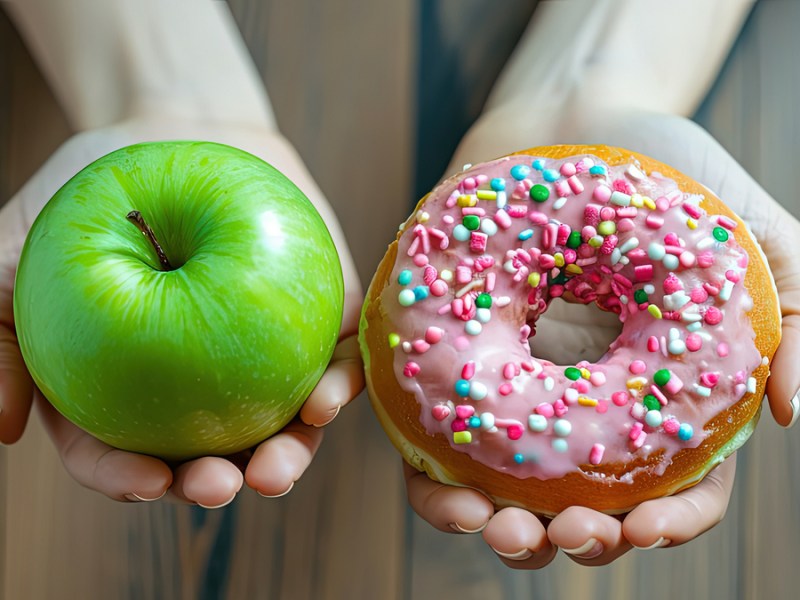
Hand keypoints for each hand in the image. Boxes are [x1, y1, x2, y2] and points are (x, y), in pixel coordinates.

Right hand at [0, 116, 363, 505]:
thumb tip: (3, 428)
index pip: (121, 449)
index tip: (151, 481)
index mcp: (126, 385)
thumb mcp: (17, 253)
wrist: (170, 125)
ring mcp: (263, 354)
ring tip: (281, 464)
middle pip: (208, 451)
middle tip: (223, 485)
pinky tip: (327, 398)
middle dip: (217, 481)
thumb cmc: (85, 191)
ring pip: (279, 421)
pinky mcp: (317, 319)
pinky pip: (335, 360)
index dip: (132, 477)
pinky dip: (336, 385)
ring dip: (287, 453)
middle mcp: (198, 381)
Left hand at [404, 108, 798, 566]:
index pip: (675, 489)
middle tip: (546, 536)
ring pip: (503, 489)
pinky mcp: (455, 363)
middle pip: (582, 505)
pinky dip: (429, 475)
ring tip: (481, 522)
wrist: (570, 117)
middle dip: (568, 538)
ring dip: (492, 524)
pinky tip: (432, 482)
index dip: (666, 523)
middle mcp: (586, 408)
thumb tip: (794, 411)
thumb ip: (793, 312)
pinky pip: (433, 436)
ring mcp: (518, 390)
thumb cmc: (667, 171)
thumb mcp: (750, 233)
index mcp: (659, 400)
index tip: (641, 527)